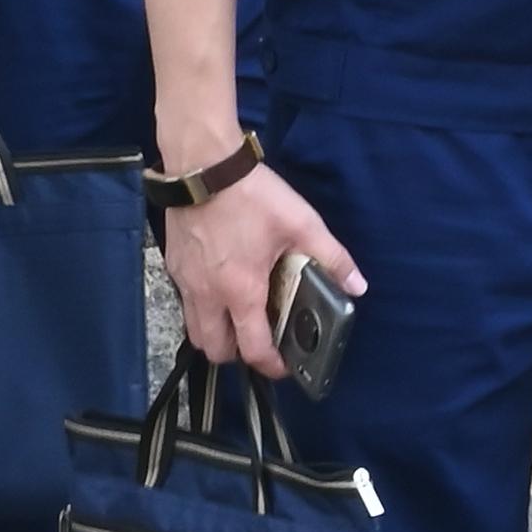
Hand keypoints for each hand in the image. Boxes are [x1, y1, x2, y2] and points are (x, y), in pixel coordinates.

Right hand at [166, 156, 365, 375]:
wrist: (203, 165)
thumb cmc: (252, 195)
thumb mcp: (301, 223)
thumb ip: (332, 257)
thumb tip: (357, 285)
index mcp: (241, 291)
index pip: (252, 349)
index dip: (271, 366)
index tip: (284, 367)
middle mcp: (208, 295)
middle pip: (215, 350)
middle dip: (237, 356)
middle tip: (260, 342)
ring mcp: (185, 282)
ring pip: (195, 330)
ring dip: (216, 335)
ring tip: (240, 320)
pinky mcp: (174, 267)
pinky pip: (186, 304)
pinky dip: (203, 309)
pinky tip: (222, 289)